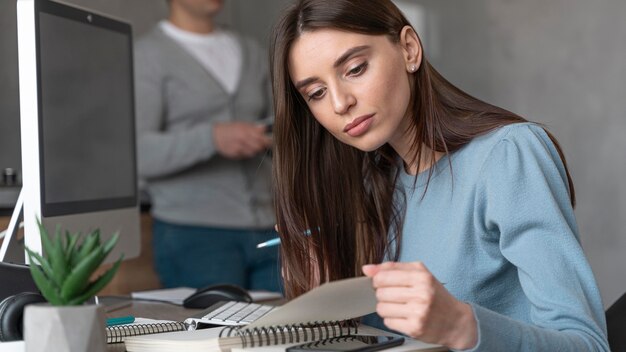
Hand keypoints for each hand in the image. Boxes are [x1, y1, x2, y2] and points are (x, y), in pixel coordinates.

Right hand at [213, 122, 271, 158]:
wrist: (215, 136)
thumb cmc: (230, 129)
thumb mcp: (242, 124)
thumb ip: (254, 127)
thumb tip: (264, 128)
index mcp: (245, 130)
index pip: (262, 138)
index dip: (269, 141)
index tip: (271, 141)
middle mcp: (242, 139)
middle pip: (259, 147)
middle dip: (262, 146)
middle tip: (261, 144)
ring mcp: (239, 147)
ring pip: (253, 152)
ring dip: (254, 150)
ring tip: (250, 145)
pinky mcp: (235, 154)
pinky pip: (245, 156)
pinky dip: (247, 153)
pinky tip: (243, 149)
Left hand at [362, 262, 476, 349]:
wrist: (456, 321)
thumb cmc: (435, 295)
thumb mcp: (419, 274)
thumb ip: (392, 268)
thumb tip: (367, 269)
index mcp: (422, 277)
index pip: (383, 276)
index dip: (377, 280)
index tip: (382, 283)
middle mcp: (421, 294)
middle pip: (381, 293)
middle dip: (383, 294)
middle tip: (395, 296)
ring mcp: (418, 313)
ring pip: (381, 308)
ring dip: (386, 308)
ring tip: (399, 307)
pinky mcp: (415, 328)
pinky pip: (388, 322)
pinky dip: (392, 320)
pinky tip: (403, 317)